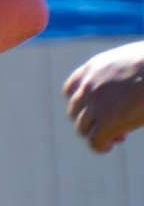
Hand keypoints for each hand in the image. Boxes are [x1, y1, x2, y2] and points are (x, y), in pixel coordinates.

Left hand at [67, 40, 143, 154]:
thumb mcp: (133, 59)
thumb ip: (120, 71)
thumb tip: (128, 84)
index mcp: (94, 67)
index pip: (71, 89)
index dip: (81, 103)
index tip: (95, 110)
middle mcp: (89, 85)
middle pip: (75, 111)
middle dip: (91, 120)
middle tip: (113, 125)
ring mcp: (96, 104)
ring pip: (83, 128)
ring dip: (96, 134)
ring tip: (117, 137)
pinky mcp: (108, 121)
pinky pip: (95, 141)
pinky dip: (100, 146)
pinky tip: (109, 146)